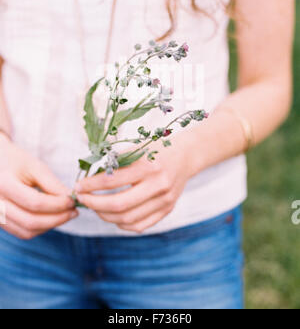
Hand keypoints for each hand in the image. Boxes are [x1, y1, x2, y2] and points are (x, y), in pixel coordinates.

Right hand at [0, 134, 77, 239]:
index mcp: (4, 185)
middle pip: (30, 222)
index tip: (73, 200)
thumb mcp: (34, 166)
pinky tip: (53, 217)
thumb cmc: (15, 161)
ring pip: (27, 232)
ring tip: (66, 214)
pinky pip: (22, 232)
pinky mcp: (1, 222)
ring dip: (50, 226)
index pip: (35, 203)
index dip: (57, 204)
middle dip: (57, 219)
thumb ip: (52, 184)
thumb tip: (71, 198)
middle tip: (73, 211)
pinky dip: (40, 228)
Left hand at [75, 134, 191, 233]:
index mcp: (148, 166)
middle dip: (94, 204)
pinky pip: (139, 225)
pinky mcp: (167, 210)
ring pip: (127, 219)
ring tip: (95, 207)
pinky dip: (121, 224)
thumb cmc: (156, 149)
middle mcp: (158, 185)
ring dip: (105, 215)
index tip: (78, 186)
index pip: (111, 181)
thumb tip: (88, 178)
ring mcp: (164, 200)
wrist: (185, 155)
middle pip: (118, 205)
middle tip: (82, 200)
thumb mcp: (136, 148)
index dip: (90, 186)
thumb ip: (115, 162)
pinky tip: (112, 214)